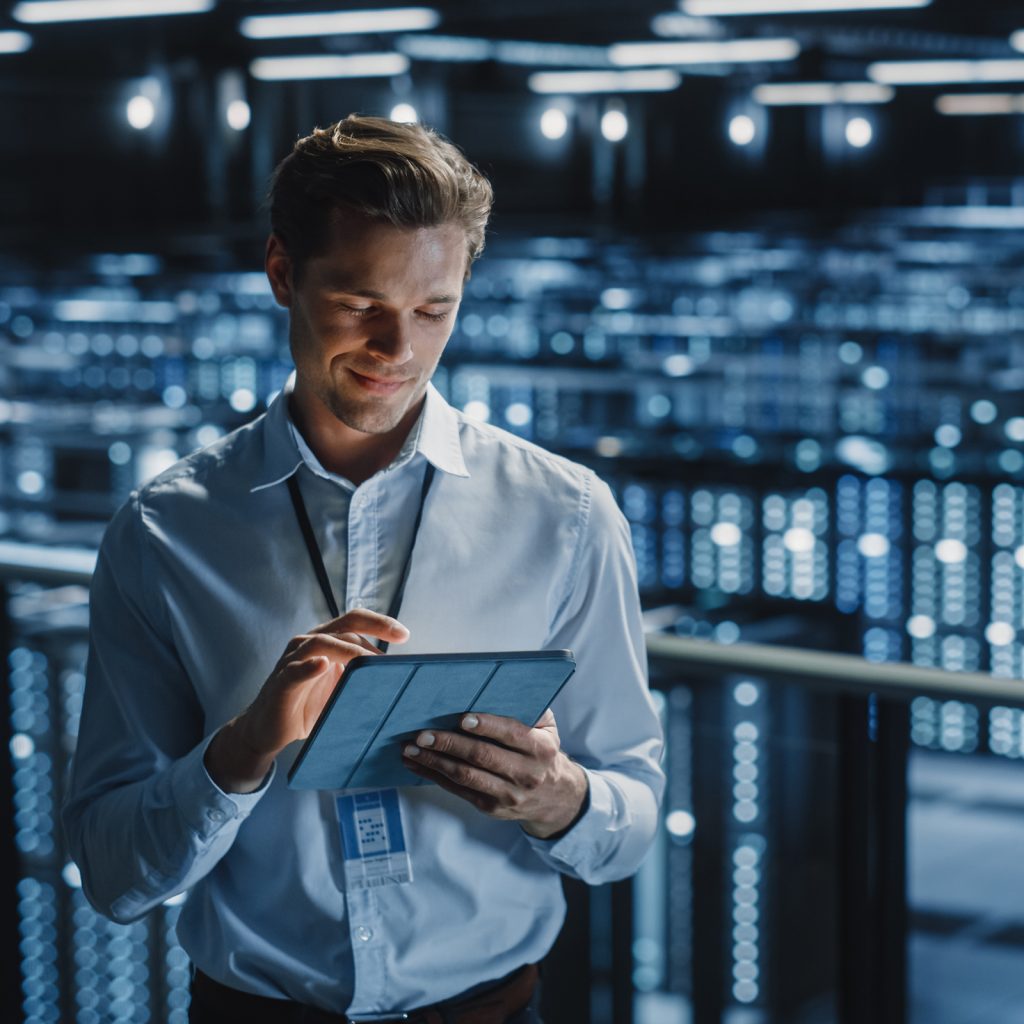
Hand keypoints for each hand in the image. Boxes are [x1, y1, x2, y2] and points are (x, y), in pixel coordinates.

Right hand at [205, 609, 408, 792]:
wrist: (269, 730)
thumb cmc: (309, 706)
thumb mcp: (341, 689)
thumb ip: (361, 677)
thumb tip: (399, 681)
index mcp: (327, 640)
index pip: (355, 621)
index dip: (380, 623)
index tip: (404, 635)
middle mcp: (309, 642)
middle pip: (344, 626)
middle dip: (373, 630)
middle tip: (397, 642)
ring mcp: (293, 660)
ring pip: (321, 643)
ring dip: (348, 650)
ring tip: (369, 660)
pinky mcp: (280, 682)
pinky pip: (294, 671)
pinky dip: (309, 667)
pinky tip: (322, 665)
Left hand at [401, 709, 588, 839]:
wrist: (555, 797)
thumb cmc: (542, 751)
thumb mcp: (547, 728)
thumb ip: (528, 709)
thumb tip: (497, 687)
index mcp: (540, 749)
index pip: (512, 734)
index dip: (487, 726)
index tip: (462, 718)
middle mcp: (525, 774)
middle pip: (482, 757)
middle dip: (449, 743)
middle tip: (423, 734)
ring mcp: (507, 794)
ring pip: (465, 776)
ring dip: (434, 762)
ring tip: (411, 749)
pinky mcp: (490, 808)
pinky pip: (458, 790)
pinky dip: (434, 776)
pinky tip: (416, 764)